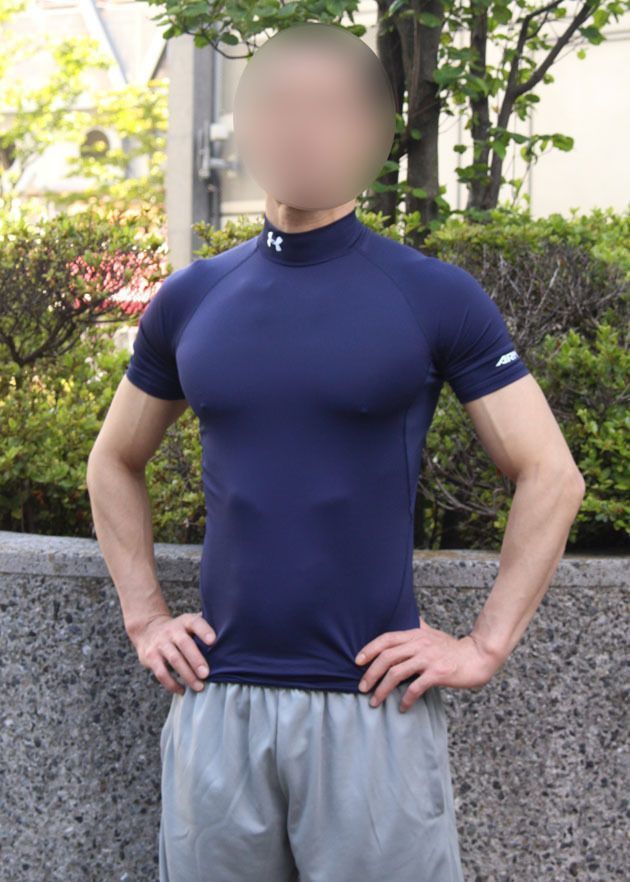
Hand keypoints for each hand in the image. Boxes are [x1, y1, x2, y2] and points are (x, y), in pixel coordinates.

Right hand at [130, 611, 215, 694]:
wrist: (149, 630)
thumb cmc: (179, 631)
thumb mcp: (190, 623)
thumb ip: (206, 627)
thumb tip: (232, 632)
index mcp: (185, 622)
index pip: (195, 623)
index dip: (204, 631)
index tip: (213, 641)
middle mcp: (172, 631)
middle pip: (184, 644)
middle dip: (196, 660)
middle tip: (206, 674)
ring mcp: (160, 644)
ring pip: (174, 660)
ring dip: (187, 675)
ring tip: (199, 687)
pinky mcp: (151, 657)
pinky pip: (161, 673)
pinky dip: (172, 684)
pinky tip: (182, 691)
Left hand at [354, 615, 497, 711]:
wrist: (477, 657)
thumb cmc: (453, 648)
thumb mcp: (432, 634)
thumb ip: (418, 629)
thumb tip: (409, 620)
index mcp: (415, 634)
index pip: (386, 639)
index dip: (369, 649)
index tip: (357, 661)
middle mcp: (419, 644)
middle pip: (387, 657)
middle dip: (370, 674)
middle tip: (362, 688)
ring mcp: (428, 658)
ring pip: (397, 673)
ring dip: (382, 689)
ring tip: (375, 701)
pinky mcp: (438, 673)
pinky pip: (416, 687)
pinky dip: (406, 699)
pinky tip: (402, 707)